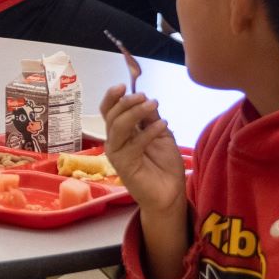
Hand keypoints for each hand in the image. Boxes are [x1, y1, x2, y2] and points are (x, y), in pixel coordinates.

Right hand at [99, 85, 186, 214]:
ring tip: (153, 105)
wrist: (170, 192)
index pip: (108, 111)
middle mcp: (114, 141)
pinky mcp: (124, 165)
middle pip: (111, 116)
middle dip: (127, 102)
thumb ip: (151, 118)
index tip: (124, 86)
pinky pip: (133, 143)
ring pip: (118, 126)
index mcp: (121, 133)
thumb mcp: (161, 134)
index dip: (112, 97)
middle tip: (146, 98)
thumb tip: (146, 98)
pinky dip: (148, 131)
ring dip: (135, 112)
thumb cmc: (164, 165)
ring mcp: (117, 153)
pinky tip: (163, 125)